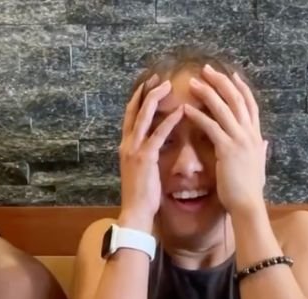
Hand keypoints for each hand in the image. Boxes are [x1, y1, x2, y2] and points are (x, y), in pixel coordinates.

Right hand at [118, 76, 184, 230]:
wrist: (135, 211)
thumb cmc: (141, 194)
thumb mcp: (140, 170)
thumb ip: (144, 154)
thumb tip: (151, 146)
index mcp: (126, 146)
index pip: (130, 116)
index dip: (138, 98)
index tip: (149, 84)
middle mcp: (127, 144)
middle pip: (134, 110)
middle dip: (145, 91)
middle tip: (158, 77)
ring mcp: (135, 150)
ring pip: (144, 117)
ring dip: (155, 98)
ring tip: (168, 85)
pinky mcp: (146, 158)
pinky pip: (159, 135)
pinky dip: (170, 121)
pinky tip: (181, 110)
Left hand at [184, 65, 267, 217]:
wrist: (248, 205)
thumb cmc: (249, 189)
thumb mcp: (258, 165)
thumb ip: (260, 151)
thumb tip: (265, 142)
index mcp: (256, 136)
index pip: (249, 104)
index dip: (240, 88)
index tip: (230, 74)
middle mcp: (250, 133)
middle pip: (236, 99)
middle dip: (221, 82)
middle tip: (207, 69)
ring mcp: (240, 140)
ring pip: (223, 108)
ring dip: (207, 93)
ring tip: (192, 82)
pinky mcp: (228, 149)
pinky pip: (211, 127)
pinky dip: (199, 116)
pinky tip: (186, 109)